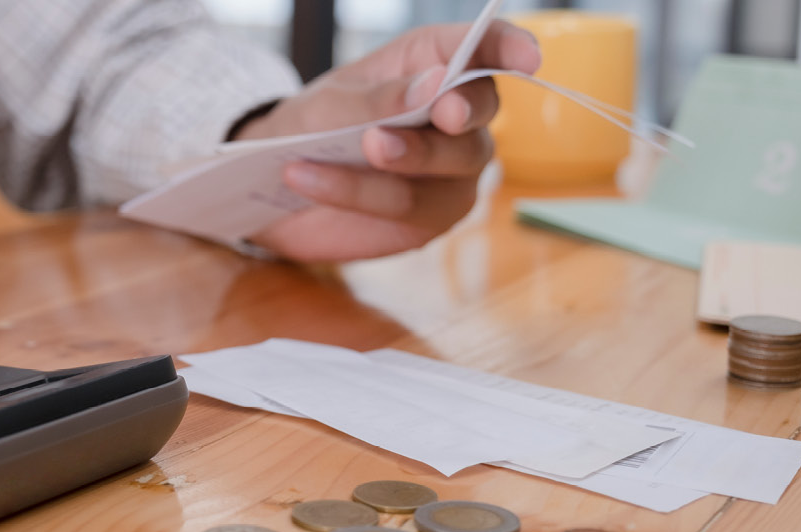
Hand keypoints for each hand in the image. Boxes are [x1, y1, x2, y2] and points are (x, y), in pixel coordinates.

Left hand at [233, 20, 540, 261]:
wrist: (273, 185)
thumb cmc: (309, 126)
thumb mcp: (330, 103)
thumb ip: (381, 96)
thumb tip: (436, 85)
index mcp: (431, 63)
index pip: (484, 47)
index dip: (510, 47)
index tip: (526, 58)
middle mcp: (454, 116)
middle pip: (481, 108)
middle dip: (460, 109)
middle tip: (437, 111)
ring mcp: (450, 170)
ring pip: (455, 162)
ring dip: (406, 155)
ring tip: (360, 146)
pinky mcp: (430, 215)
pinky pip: (410, 204)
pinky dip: (359, 192)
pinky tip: (308, 178)